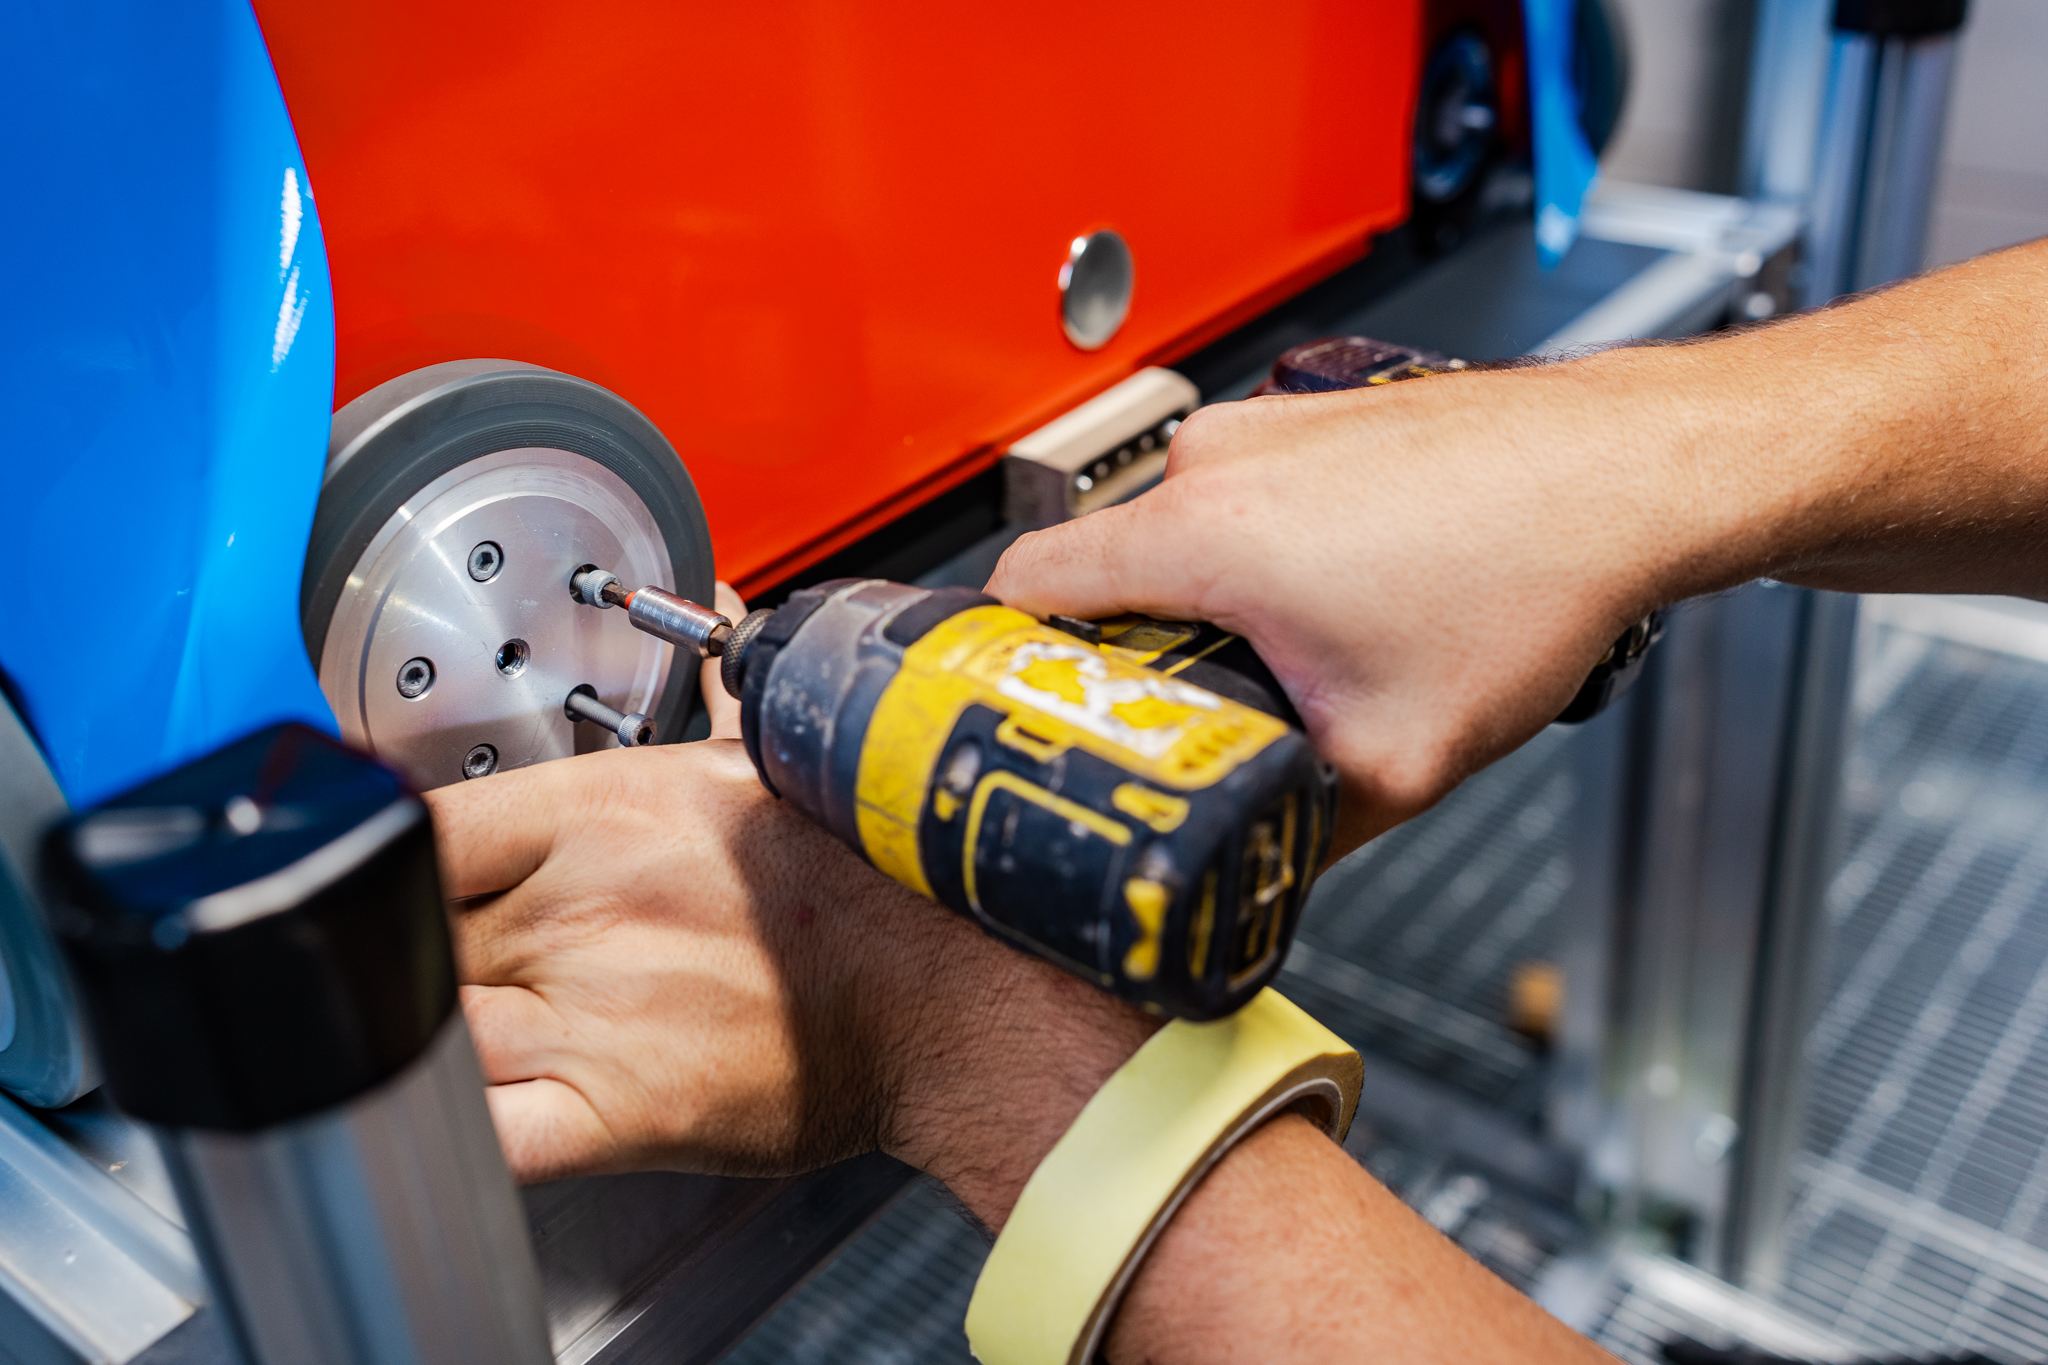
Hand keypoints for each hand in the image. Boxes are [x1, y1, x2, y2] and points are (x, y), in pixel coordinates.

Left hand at [425, 584, 1156, 1215]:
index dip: (386, 855)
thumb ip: (716, 690)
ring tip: (447, 1032)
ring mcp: (588, 1009)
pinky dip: (441, 1127)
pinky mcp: (615, 1110)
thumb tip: (718, 601)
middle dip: (407, 949)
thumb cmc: (876, 885)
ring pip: (420, 1023)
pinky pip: (484, 1133)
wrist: (954, 995)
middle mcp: (578, 906)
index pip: (421, 823)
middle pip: (409, 926)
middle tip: (453, 959)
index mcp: (602, 811)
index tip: (389, 876)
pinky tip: (438, 1114)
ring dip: (416, 1031)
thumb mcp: (778, 762)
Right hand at [987, 363, 1693, 852]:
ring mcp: (1266, 427)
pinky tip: (1343, 601)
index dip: (1004, 659)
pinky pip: (1242, 496)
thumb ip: (1304, 830)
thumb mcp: (1400, 756)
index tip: (1025, 709)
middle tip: (1182, 715)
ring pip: (1178, 531)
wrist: (1629, 478)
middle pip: (1102, 567)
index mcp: (1202, 531)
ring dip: (1205, 597)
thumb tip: (1259, 870)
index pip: (1021, 584)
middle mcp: (1216, 460)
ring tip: (1288, 658)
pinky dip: (1263, 551)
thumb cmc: (1531, 575)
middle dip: (1129, 647)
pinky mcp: (1313, 422)